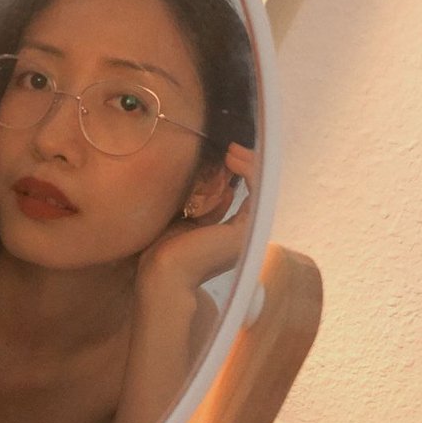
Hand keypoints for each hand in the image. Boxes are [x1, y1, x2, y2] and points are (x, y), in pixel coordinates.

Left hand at [138, 142, 255, 295]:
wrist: (162, 273)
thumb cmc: (165, 252)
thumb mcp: (184, 219)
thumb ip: (200, 205)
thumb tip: (214, 185)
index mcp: (227, 237)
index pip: (241, 200)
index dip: (237, 176)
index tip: (225, 157)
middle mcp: (241, 237)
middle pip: (254, 194)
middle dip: (246, 167)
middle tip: (230, 149)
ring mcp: (246, 235)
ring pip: (259, 192)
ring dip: (249, 165)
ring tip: (231, 150)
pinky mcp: (245, 231)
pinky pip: (256, 193)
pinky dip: (249, 172)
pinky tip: (233, 158)